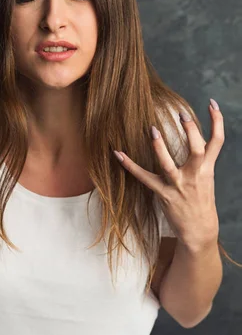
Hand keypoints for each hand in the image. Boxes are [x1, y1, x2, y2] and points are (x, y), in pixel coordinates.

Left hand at [113, 99, 223, 250]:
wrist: (200, 230)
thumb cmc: (201, 201)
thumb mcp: (206, 178)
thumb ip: (201, 159)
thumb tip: (194, 136)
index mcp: (207, 169)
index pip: (217, 141)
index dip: (217, 120)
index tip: (212, 103)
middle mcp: (195, 175)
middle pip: (196, 149)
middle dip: (190, 131)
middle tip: (182, 114)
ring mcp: (179, 186)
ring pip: (169, 165)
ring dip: (160, 148)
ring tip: (152, 130)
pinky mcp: (164, 195)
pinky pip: (144, 178)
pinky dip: (129, 165)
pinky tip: (117, 153)